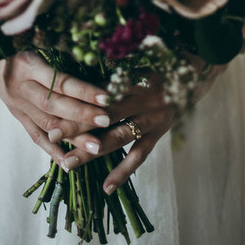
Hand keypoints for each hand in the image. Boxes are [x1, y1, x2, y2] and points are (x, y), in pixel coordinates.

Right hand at [0, 52, 110, 163]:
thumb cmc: (16, 41)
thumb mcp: (34, 40)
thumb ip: (58, 52)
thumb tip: (93, 61)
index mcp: (28, 65)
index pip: (59, 81)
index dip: (83, 90)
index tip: (107, 96)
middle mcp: (21, 87)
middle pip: (54, 104)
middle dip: (82, 115)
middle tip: (106, 120)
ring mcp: (17, 104)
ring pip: (46, 123)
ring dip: (72, 137)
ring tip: (96, 147)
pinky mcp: (16, 114)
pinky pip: (34, 135)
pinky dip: (52, 150)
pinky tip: (69, 162)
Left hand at [61, 57, 226, 192]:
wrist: (193, 71)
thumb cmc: (155, 62)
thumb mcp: (135, 57)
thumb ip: (110, 66)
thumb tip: (76, 67)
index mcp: (132, 76)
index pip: (100, 91)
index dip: (77, 99)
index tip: (52, 105)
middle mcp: (141, 98)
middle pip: (104, 114)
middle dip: (77, 126)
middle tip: (52, 136)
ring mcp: (151, 118)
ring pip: (118, 137)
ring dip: (92, 152)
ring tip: (68, 164)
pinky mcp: (158, 134)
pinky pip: (139, 156)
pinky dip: (123, 172)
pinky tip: (106, 187)